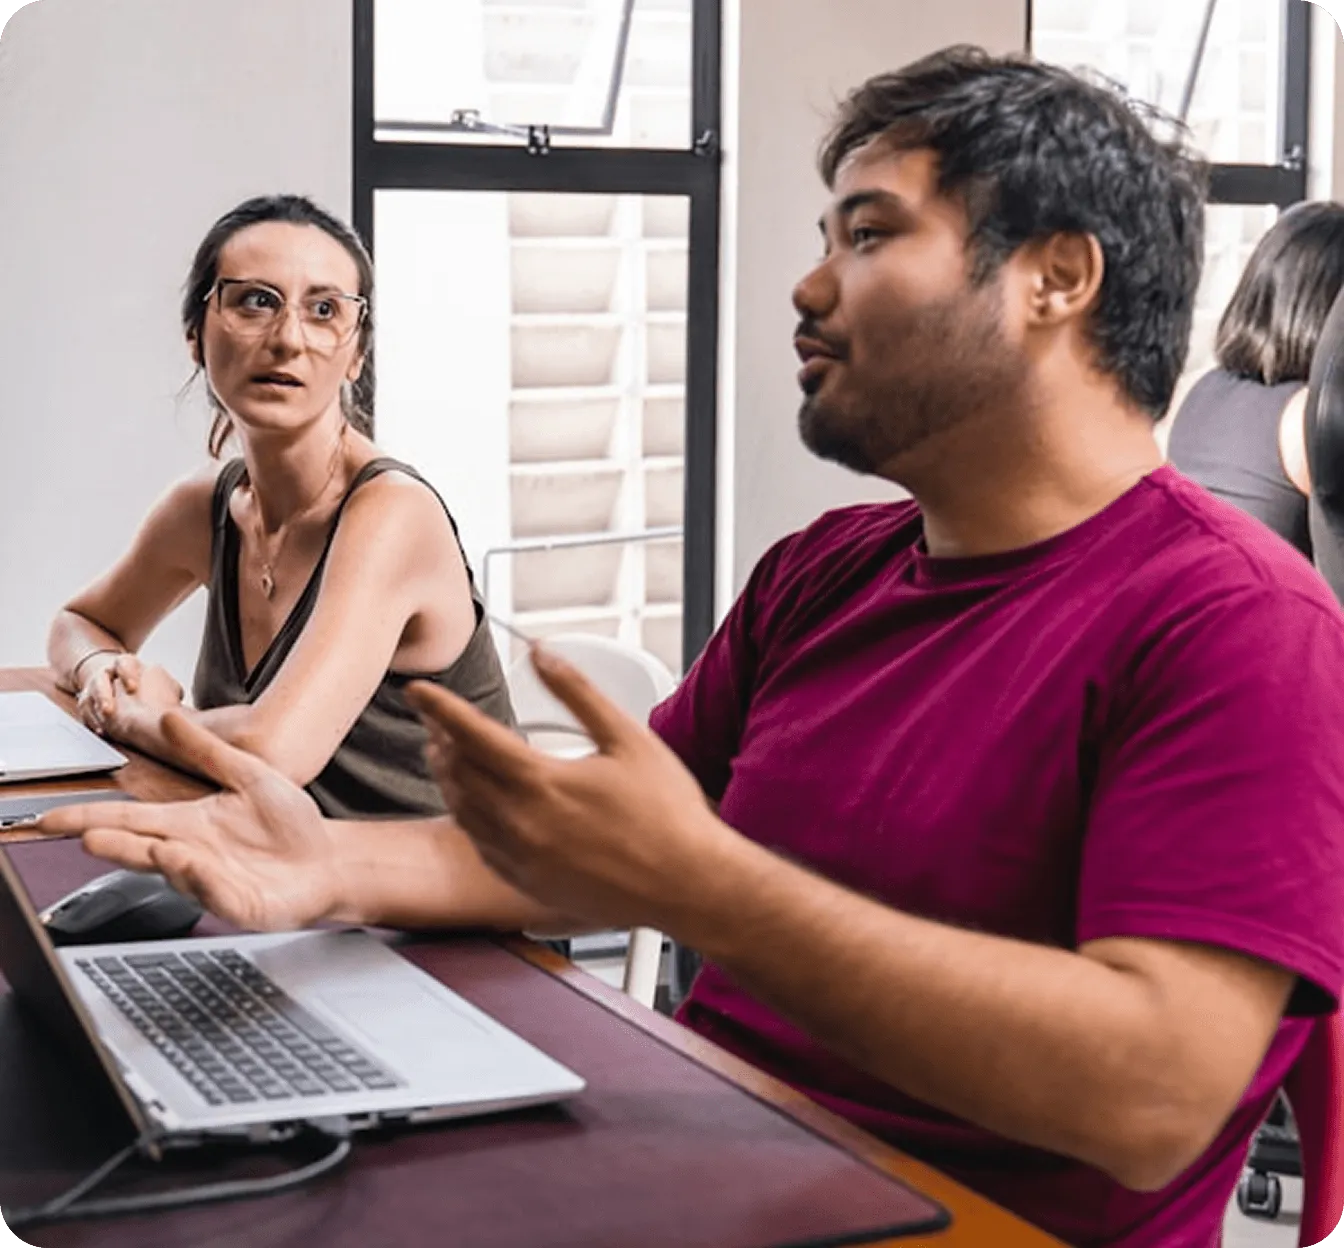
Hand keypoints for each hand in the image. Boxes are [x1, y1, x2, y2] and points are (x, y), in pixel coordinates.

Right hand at [37, 712, 341, 930]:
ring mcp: (212, 881)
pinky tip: (191, 863)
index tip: (53, 818)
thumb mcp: (249, 776)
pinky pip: (213, 893)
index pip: (130, 819)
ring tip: (151, 847)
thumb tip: (170, 719)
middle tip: (85, 838)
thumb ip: (208, 751)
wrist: (329, 859)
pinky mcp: (238, 904)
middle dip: (112, 845)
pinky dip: (201, 880)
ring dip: (159, 860)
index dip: (91, 819)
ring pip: (174, 872)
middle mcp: (191, 854)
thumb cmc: (288, 824)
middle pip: (140, 848)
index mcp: (188, 825)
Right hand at [75, 655, 181, 735]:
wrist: (118, 679)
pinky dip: (93, 722)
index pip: (124, 662)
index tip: (133, 687)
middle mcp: (107, 675)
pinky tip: (102, 731)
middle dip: (103, 694)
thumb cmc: (144, 682)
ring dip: (95, 710)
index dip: (127, 673)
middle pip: (100, 680)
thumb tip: (180, 698)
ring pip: (89, 697)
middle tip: (109, 709)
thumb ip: (167, 686)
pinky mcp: (87, 704)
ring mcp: (94, 689)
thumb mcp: (156, 679)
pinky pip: (86, 713)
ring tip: (105, 722)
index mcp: (126, 664)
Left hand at [406, 647, 742, 931]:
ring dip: (448, 778)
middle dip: (440, 739)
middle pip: (458, 773)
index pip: (471, 735)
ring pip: (463, 811)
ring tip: (446, 754)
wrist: (688, 884)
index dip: (439, 708)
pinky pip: (481, 845)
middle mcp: (523, 824)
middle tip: (435, 718)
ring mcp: (522, 859)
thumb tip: (542, 654)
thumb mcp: (628, 737)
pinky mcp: (529, 884)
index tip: (419, 691)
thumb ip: (577, 692)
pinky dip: (469, 817)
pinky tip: (476, 804)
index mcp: (543, 783)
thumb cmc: (668, 814)